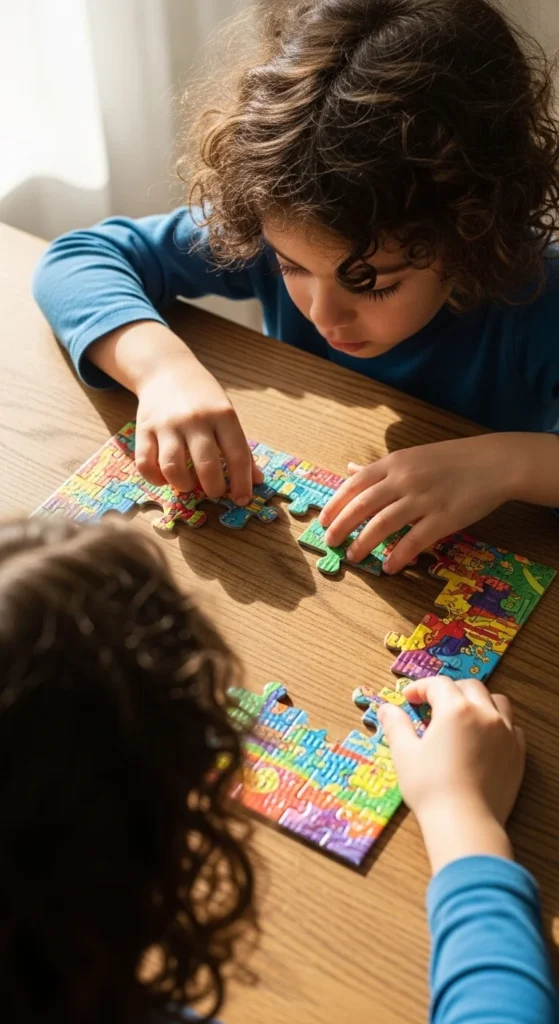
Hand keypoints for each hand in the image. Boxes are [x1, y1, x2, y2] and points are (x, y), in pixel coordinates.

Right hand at [135, 351, 262, 501]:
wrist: (166, 370)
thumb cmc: (203, 397)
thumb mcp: (227, 415)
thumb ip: (241, 448)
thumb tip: (257, 481)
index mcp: (223, 415)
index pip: (238, 456)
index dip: (242, 483)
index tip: (242, 499)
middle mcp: (195, 419)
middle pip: (206, 466)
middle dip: (214, 489)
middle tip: (214, 491)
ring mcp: (167, 424)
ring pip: (173, 468)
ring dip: (184, 486)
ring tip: (190, 485)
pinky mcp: (143, 428)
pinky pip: (145, 463)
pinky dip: (155, 479)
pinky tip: (165, 479)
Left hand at [319, 435, 515, 572]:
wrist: (495, 462)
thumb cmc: (452, 460)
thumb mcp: (412, 456)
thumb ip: (381, 468)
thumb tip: (350, 469)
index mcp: (395, 463)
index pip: (355, 484)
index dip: (336, 504)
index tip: (323, 521)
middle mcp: (405, 479)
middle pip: (363, 505)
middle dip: (341, 526)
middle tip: (330, 542)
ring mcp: (424, 498)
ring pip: (383, 524)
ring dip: (364, 543)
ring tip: (354, 557)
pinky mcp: (444, 518)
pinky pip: (414, 540)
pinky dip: (398, 555)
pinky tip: (389, 567)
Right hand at [378, 676, 525, 872]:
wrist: (464, 823)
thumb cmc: (430, 787)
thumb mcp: (404, 753)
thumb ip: (396, 725)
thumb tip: (386, 709)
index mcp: (455, 710)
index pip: (438, 684)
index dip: (421, 688)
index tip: (409, 699)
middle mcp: (484, 715)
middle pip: (469, 687)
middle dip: (449, 690)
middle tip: (433, 705)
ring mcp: (505, 734)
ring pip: (496, 702)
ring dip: (478, 701)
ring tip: (463, 715)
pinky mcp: (517, 754)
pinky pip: (512, 727)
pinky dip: (499, 723)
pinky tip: (486, 736)